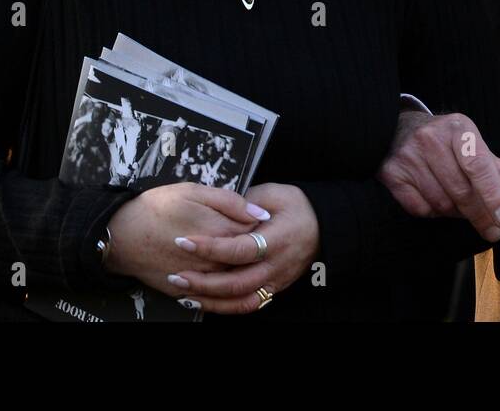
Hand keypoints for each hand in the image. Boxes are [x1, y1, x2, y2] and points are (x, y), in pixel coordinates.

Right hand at [104, 182, 268, 296]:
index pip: (256, 232)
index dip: (257, 225)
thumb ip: (230, 202)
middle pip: (248, 258)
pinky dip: (217, 283)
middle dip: (250, 247)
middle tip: (239, 234)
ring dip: (235, 266)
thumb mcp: (193, 192)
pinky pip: (211, 293)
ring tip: (226, 250)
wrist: (119, 236)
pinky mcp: (185, 290)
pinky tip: (213, 268)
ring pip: (231, 277)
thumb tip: (262, 214)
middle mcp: (214, 260)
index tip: (251, 218)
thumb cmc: (156, 207)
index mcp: (220, 231)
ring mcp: (200, 278)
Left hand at [166, 182, 319, 314]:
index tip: (183, 241)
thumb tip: (221, 212)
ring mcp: (275, 281)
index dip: (210, 247)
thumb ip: (246, 202)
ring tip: (183, 293)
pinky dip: (223, 306)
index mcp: (277, 239)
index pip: (239, 249)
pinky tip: (202, 301)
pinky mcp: (273, 289)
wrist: (323, 226)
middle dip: (202, 282)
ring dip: (210, 300)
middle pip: (236, 283)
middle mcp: (276, 265)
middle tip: (176, 275)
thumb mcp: (274, 193)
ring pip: (240, 301)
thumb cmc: (296, 206)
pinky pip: (247, 305)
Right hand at [379, 111, 499, 241]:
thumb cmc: (447, 142)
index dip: (494, 194)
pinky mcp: (391, 174)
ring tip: (464, 210)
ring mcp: (408, 156)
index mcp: (459, 128)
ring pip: (442, 203)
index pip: (479, 165)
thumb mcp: (475, 148)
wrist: (399, 129)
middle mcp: (431, 139)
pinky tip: (439, 203)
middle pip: (462, 190)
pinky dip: (434, 214)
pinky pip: (420, 209)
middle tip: (494, 230)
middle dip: (481, 215)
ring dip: (458, 214)